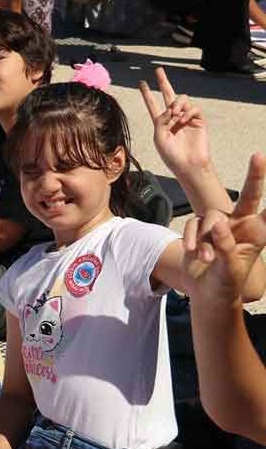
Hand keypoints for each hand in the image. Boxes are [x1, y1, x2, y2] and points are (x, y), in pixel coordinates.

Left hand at [141, 67, 209, 174]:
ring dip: (177, 103)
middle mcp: (173, 118)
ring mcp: (186, 118)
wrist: (189, 164)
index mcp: (160, 122)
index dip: (147, 93)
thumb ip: (160, 121)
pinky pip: (193, 108)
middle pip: (168, 95)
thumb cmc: (171, 155)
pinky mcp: (198, 120)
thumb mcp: (159, 138)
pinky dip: (188, 112)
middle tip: (158, 69)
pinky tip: (184, 120)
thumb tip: (168, 109)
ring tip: (175, 114)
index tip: (142, 82)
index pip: (152, 104)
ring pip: (181, 99)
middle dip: (163, 82)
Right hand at [183, 153, 265, 300]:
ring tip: (206, 258)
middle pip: (249, 197)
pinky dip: (191, 238)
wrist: (206, 291)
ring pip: (210, 218)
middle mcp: (241, 224)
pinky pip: (193, 225)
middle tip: (259, 157)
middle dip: (255, 176)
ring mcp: (220, 225)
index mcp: (257, 234)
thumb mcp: (231, 269)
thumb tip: (218, 225)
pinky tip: (192, 253)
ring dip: (205, 239)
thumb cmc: (227, 282)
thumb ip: (227, 246)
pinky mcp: (200, 229)